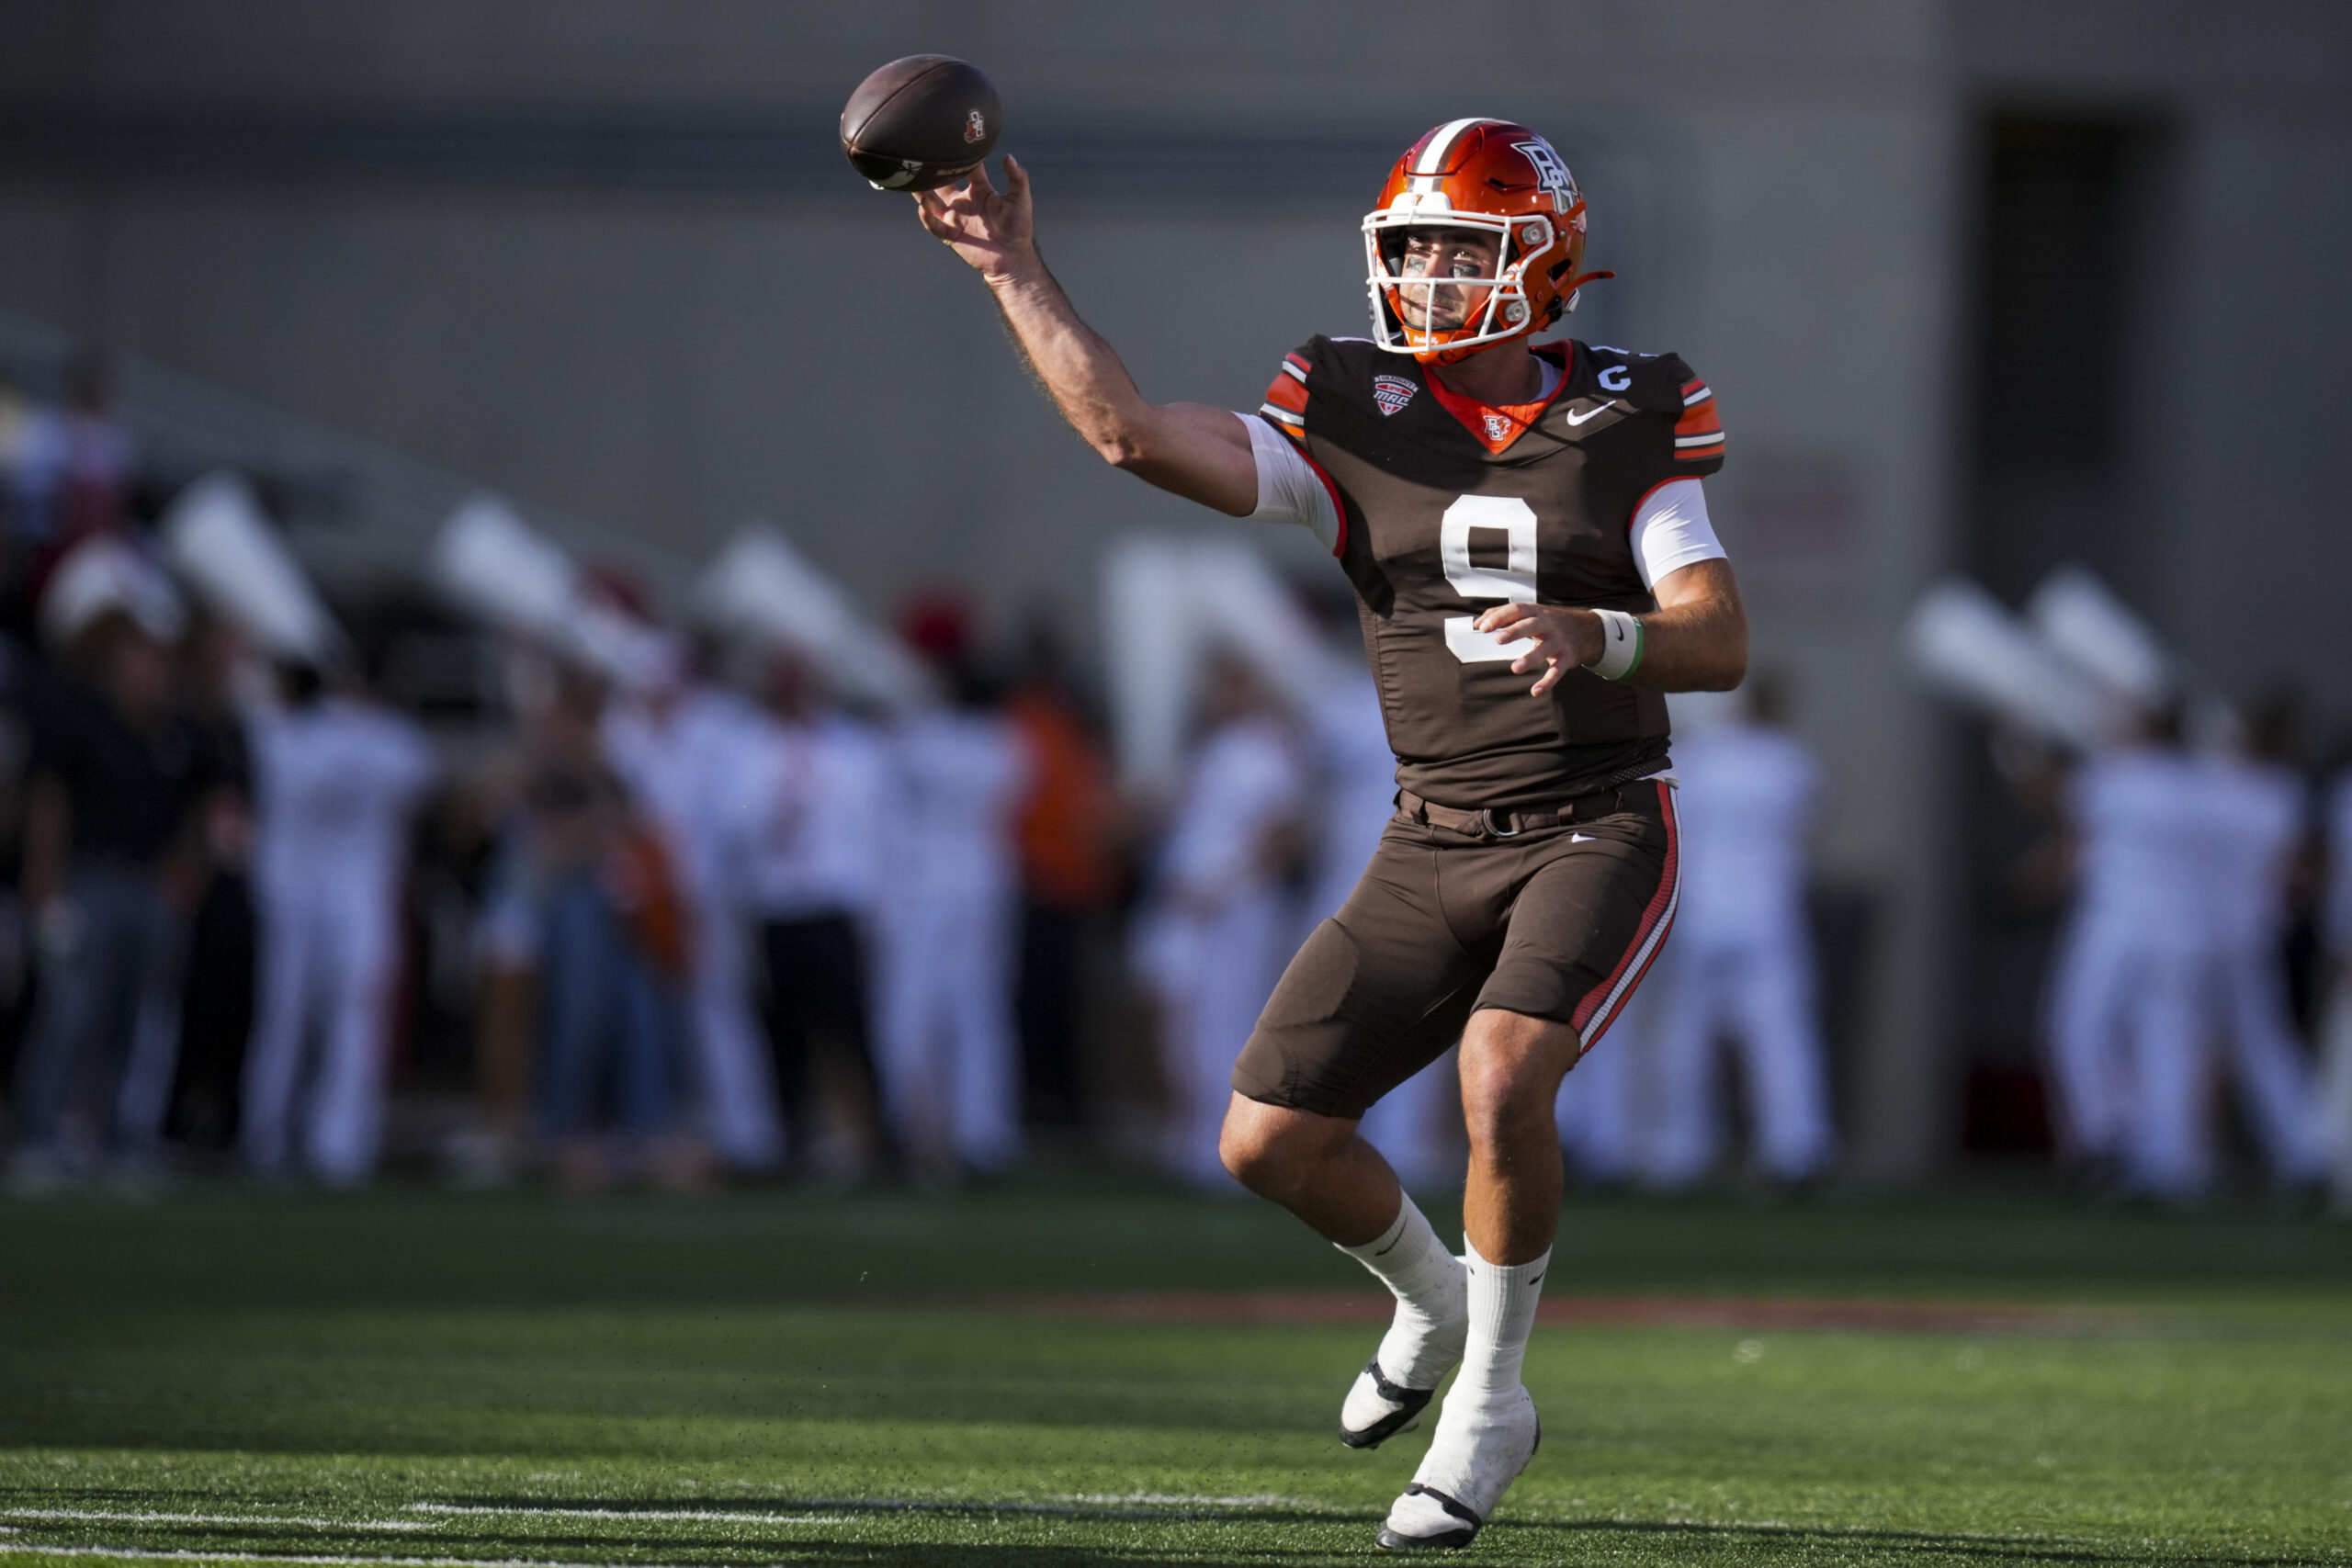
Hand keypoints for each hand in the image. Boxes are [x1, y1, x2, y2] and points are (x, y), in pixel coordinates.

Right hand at [914, 157, 1038, 284]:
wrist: (1013, 257)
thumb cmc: (1018, 228)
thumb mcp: (1021, 200)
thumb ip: (1017, 178)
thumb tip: (1008, 157)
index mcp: (979, 189)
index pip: (967, 168)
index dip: (961, 156)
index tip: (952, 141)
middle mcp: (963, 201)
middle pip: (943, 182)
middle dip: (934, 171)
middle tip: (925, 157)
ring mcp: (955, 217)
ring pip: (932, 202)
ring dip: (923, 193)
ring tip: (914, 181)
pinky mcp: (951, 235)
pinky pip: (934, 225)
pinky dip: (927, 217)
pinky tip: (923, 207)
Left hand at [1473, 601, 1602, 695]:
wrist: (1586, 630)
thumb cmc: (1548, 621)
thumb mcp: (1530, 613)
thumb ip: (1503, 616)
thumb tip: (1477, 624)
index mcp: (1536, 612)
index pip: (1517, 610)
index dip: (1499, 617)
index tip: (1482, 628)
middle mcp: (1548, 624)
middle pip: (1531, 624)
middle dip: (1515, 631)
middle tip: (1498, 640)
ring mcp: (1559, 641)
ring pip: (1545, 649)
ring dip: (1530, 658)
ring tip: (1515, 668)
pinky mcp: (1567, 657)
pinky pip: (1557, 670)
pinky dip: (1548, 682)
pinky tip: (1535, 691)